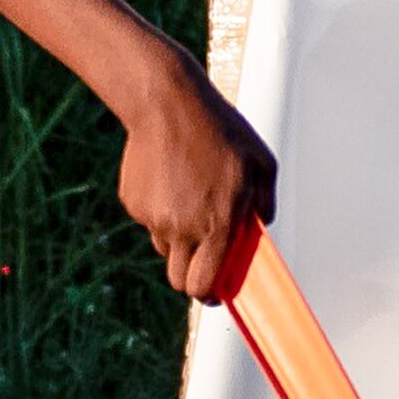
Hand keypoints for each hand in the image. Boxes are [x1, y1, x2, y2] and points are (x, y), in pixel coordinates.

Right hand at [118, 60, 274, 299]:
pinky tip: (171, 178)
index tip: (214, 292)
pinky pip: (150, 220)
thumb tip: (262, 226)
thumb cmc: (220, 130)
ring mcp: (153, 217)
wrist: (167, 103)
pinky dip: (161, 210)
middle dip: (191, 277)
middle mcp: (183, 228)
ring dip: (178, 238)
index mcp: (218, 225)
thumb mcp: (261, 163)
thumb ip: (266, 202)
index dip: (209, 295)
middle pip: (179, 280)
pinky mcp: (133, 203)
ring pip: (165, 246)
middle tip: (202, 259)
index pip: (204, 286)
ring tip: (191, 198)